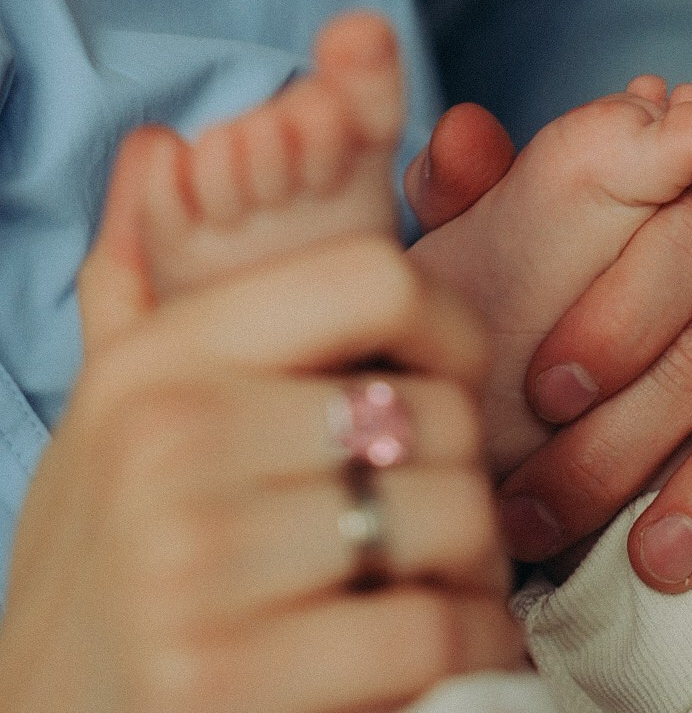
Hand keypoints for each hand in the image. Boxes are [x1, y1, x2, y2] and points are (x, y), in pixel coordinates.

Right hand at [0, 231, 523, 712]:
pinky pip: (429, 627)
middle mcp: (171, 446)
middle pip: (431, 405)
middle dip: (464, 467)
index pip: (371, 275)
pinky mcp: (231, 680)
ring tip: (445, 577)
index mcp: (158, 363)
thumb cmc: (105, 561)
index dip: (446, 322)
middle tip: (445, 508)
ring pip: (446, 512)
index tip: (450, 372)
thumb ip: (139, 272)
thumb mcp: (107, 410)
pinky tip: (448, 647)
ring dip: (476, 559)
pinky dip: (471, 642)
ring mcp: (196, 566)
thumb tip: (157, 143)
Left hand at [409, 120, 691, 591]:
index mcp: (688, 178)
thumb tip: (460, 135)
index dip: (612, 310)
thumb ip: (477, 194)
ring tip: (659, 560)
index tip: (549, 387)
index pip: (669, 219)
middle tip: (545, 517)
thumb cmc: (579, 297)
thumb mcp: (517, 244)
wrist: (678, 336)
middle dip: (622, 439)